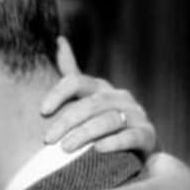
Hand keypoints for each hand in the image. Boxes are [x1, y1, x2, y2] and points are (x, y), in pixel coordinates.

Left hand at [40, 37, 157, 155]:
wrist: (138, 148)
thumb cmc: (103, 124)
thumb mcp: (86, 97)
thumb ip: (71, 73)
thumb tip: (59, 39)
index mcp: (99, 88)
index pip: (75, 81)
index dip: (58, 94)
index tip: (42, 111)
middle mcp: (119, 97)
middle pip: (90, 104)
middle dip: (66, 121)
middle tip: (47, 139)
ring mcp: (135, 114)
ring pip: (109, 120)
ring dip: (85, 133)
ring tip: (65, 148)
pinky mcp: (147, 135)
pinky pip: (131, 136)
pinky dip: (115, 142)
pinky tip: (99, 149)